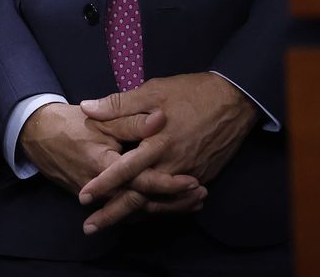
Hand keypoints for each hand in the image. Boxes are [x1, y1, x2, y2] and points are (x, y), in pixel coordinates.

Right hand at [17, 103, 199, 230]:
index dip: (169, 182)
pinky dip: (149, 208)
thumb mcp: (101, 118)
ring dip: (166, 207)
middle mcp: (103, 188)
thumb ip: (130, 119)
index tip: (193, 180)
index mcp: (105, 166)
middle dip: (174, 202)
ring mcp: (99, 197)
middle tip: (201, 196)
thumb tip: (159, 119)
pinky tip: (168, 205)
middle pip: (144, 203)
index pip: (142, 180)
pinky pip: (127, 209)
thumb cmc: (72, 123)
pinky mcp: (99, 199)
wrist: (40, 136)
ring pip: (136, 210)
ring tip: (193, 202)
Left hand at [77, 73, 259, 232]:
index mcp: (158, 143)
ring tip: (113, 225)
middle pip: (139, 196)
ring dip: (135, 215)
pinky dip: (160, 209)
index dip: (103, 184)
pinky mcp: (202, 176)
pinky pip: (177, 200)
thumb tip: (87, 108)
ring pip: (158, 202)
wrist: (235, 101)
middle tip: (90, 228)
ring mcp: (189, 174)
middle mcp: (173, 164)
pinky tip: (146, 214)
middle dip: (114, 213)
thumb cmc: (192, 93)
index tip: (84, 197)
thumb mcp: (154, 91)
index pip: (125, 169)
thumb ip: (120, 104)